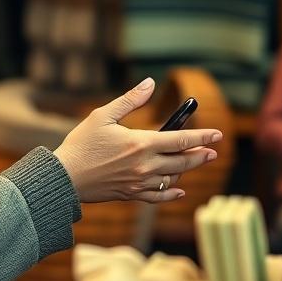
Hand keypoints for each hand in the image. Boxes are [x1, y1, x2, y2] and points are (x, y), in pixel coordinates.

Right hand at [53, 78, 222, 203]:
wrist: (64, 178)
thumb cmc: (81, 143)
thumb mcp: (103, 115)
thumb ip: (130, 99)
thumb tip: (150, 83)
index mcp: (140, 143)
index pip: (180, 139)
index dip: (201, 136)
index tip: (217, 135)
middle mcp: (144, 166)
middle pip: (182, 161)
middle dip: (200, 155)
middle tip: (212, 151)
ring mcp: (138, 183)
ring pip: (172, 179)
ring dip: (186, 171)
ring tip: (195, 163)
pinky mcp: (130, 195)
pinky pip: (158, 197)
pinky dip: (171, 194)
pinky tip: (179, 191)